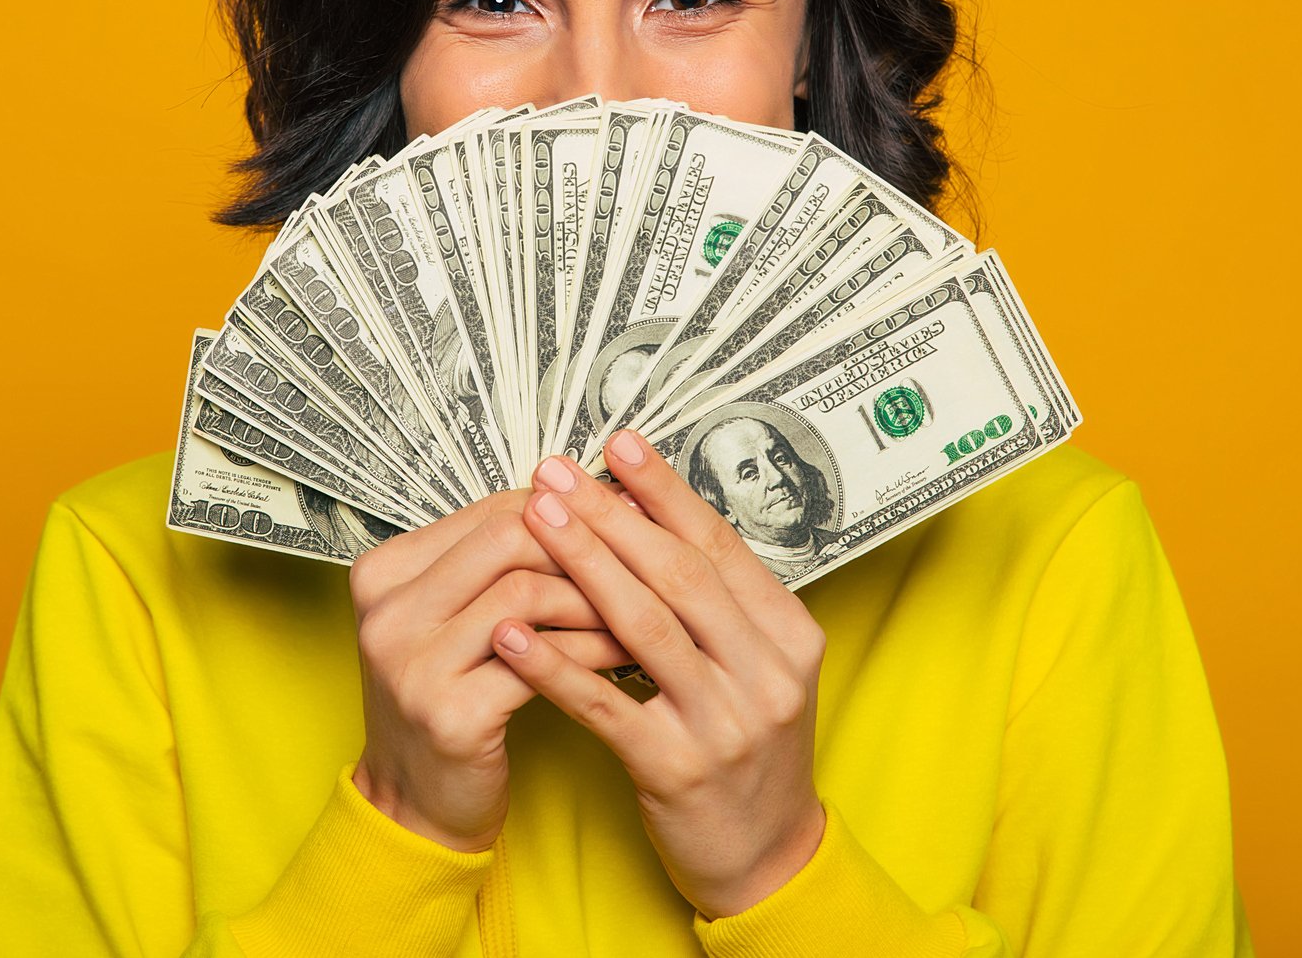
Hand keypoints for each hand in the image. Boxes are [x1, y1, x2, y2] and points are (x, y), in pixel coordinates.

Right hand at [349, 488, 629, 850]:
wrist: (416, 802)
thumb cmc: (449, 698)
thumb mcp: (452, 620)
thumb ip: (498, 563)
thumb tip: (592, 501)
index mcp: (382, 573)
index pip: (489, 512)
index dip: (566, 509)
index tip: (623, 513)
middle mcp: (386, 612)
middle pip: (507, 540)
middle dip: (584, 546)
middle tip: (641, 558)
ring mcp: (411, 665)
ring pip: (526, 593)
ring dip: (595, 596)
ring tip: (642, 604)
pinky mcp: (450, 715)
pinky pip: (542, 661)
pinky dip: (592, 648)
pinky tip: (626, 650)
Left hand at [490, 433, 828, 917]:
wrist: (766, 856)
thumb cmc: (747, 749)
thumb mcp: (757, 667)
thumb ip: (716, 602)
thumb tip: (646, 513)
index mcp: (788, 634)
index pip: (717, 545)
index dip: (663, 490)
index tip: (617, 444)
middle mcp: (765, 672)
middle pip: (677, 574)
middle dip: (609, 515)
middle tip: (555, 474)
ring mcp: (724, 722)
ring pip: (644, 626)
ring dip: (581, 566)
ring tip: (532, 522)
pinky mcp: (677, 769)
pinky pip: (606, 704)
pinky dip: (555, 664)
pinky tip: (513, 633)